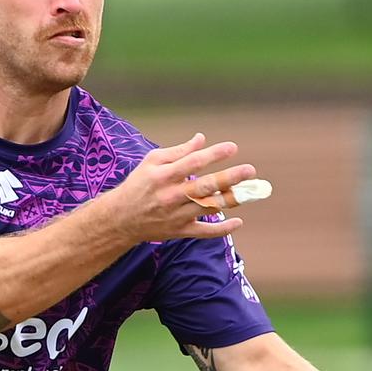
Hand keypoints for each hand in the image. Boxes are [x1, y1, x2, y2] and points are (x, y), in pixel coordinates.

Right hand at [105, 133, 256, 242]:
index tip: (233, 147)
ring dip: (231, 200)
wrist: (120, 219)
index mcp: (163, 176)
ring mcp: (176, 216)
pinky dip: (222, 229)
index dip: (214, 154)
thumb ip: (179, 151)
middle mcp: (171, 196)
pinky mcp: (180, 231)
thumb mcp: (152, 162)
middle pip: (205, 186)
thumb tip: (201, 138)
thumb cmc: (139, 184)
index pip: (193, 163)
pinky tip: (239, 221)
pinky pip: (204, 232)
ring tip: (250, 191)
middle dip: (229, 178)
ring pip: (209, 208)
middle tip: (250, 170)